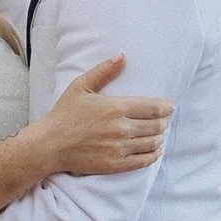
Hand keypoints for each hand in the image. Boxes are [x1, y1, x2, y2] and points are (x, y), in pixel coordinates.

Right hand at [27, 55, 171, 176]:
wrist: (49, 145)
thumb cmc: (63, 114)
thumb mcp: (80, 87)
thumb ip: (103, 71)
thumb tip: (122, 56)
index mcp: (115, 108)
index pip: (153, 108)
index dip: (166, 107)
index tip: (170, 106)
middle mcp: (121, 129)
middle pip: (156, 125)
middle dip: (164, 121)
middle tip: (163, 119)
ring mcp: (120, 148)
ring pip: (152, 143)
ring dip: (160, 137)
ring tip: (158, 133)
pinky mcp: (116, 164)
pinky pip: (144, 160)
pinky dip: (153, 154)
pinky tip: (154, 150)